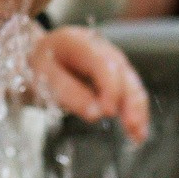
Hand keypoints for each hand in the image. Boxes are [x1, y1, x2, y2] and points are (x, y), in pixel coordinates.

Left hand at [30, 25, 151, 142]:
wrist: (40, 54)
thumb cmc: (40, 64)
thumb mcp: (42, 76)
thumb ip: (67, 92)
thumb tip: (96, 114)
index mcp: (79, 42)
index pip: (103, 64)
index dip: (110, 88)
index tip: (108, 112)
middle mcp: (102, 49)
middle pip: (123, 74)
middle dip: (130, 101)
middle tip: (132, 127)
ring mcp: (112, 61)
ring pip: (132, 84)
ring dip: (138, 110)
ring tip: (138, 135)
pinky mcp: (117, 76)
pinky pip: (130, 93)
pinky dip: (135, 112)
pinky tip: (137, 133)